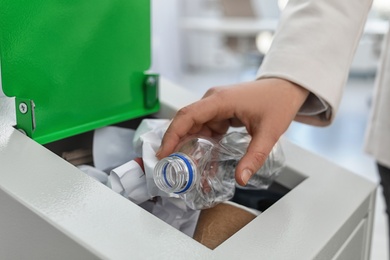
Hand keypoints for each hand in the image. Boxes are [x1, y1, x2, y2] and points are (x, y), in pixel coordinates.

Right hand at [156, 78, 308, 185]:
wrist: (286, 88)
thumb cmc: (278, 102)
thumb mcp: (269, 132)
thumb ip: (254, 156)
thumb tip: (241, 179)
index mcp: (220, 100)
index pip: (188, 116)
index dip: (172, 134)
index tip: (163, 153)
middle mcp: (213, 101)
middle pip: (186, 122)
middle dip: (176, 144)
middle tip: (170, 167)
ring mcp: (216, 106)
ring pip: (195, 127)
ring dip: (189, 146)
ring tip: (185, 168)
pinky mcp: (221, 113)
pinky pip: (206, 129)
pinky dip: (202, 144)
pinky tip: (202, 160)